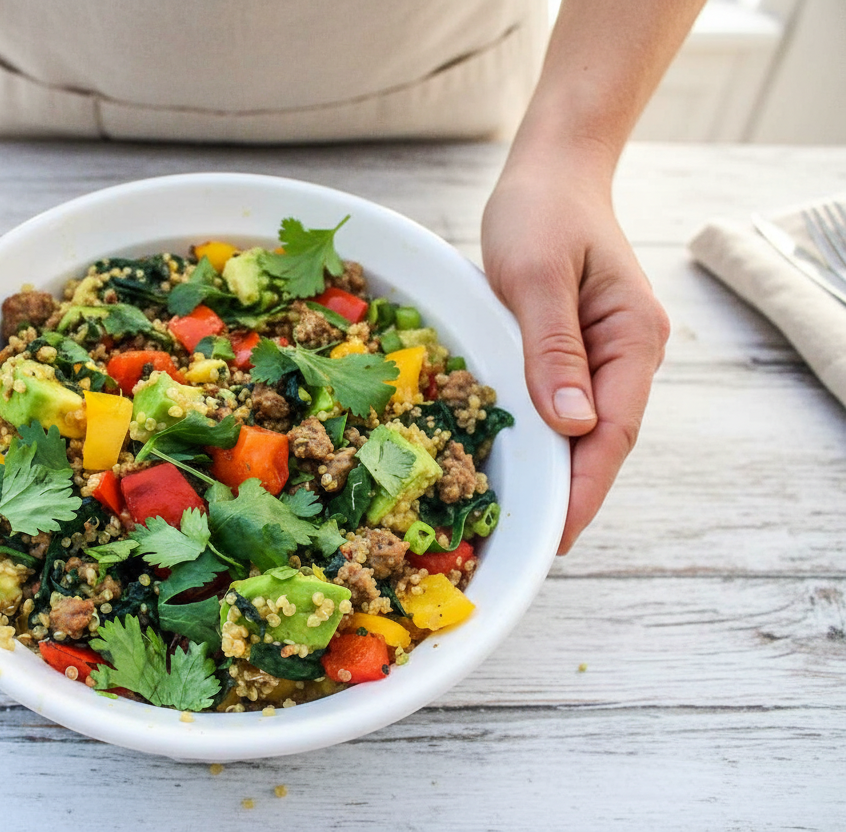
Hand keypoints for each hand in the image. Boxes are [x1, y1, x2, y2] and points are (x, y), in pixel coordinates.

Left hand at [481, 153, 668, 553]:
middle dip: (573, 492)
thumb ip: (553, 350)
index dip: (585, 488)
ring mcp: (607, 352)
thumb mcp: (536, 278)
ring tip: (525, 518)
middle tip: (532, 544)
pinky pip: (567, 403)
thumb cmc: (542, 213)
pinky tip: (525, 461)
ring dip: (561, 470)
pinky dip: (548, 436)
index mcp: (632, 337)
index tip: (560, 535)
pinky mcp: (579, 348)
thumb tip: (573, 425)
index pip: (613, 431)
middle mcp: (630, 352)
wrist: (552, 171)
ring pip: (587, 427)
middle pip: (604, 439)